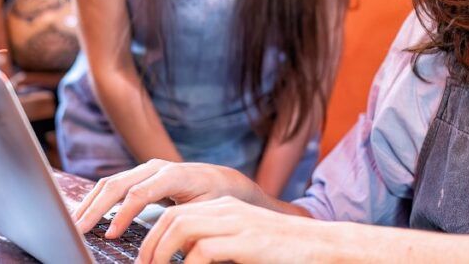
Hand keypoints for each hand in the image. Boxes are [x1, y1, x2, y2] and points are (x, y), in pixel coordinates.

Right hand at [73, 159, 261, 237]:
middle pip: (118, 184)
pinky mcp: (139, 175)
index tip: (110, 235)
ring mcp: (145, 169)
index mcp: (173, 175)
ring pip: (111, 182)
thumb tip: (170, 249)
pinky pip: (113, 184)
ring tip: (75, 223)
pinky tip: (86, 213)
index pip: (139, 194)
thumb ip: (186, 226)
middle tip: (78, 229)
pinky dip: (97, 198)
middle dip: (96, 207)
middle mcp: (156, 167)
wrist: (221, 180)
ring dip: (91, 202)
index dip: (122, 215)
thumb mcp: (206, 212)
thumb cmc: (215, 198)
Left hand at [136, 196, 340, 263]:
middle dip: (150, 245)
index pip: (177, 213)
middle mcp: (227, 209)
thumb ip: (217, 248)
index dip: (154, 236)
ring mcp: (237, 223)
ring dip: (161, 254)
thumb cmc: (283, 252)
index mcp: (224, 208)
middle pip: (172, 217)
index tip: (145, 260)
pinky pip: (203, 251)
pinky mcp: (247, 241)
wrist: (323, 246)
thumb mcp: (244, 245)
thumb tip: (187, 259)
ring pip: (181, 227)